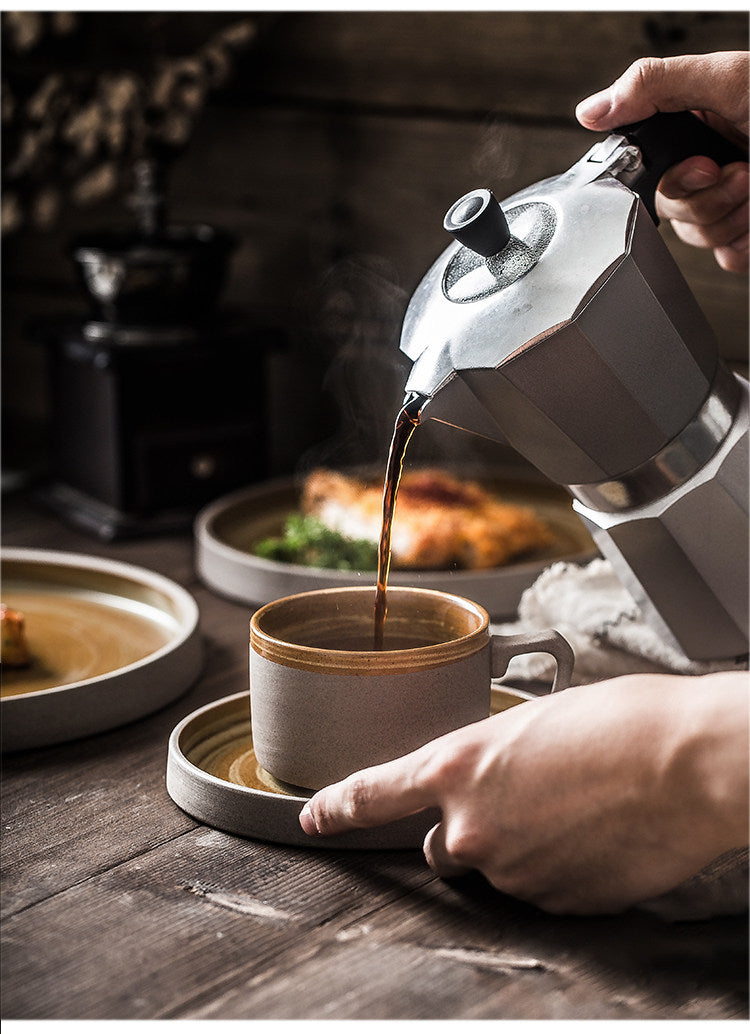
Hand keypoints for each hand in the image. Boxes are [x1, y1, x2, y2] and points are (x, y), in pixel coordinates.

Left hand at [299, 672, 748, 914]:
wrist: (684, 764)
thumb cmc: (619, 723)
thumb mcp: (533, 724)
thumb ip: (491, 762)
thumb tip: (493, 787)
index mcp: (458, 766)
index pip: (373, 794)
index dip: (337, 808)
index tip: (313, 818)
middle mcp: (471, 827)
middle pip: (441, 848)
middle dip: (468, 832)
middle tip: (524, 803)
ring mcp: (511, 872)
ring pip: (496, 869)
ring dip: (519, 849)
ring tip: (575, 812)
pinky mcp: (553, 904)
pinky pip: (539, 890)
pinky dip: (557, 871)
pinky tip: (594, 837)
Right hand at [575, 52, 748, 271]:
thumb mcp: (732, 78)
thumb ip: (655, 85)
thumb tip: (594, 109)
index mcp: (695, 125)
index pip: (646, 165)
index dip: (669, 175)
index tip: (703, 164)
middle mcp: (707, 165)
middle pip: (669, 208)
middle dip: (710, 196)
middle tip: (744, 172)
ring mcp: (728, 204)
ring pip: (696, 236)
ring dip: (735, 216)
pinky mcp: (746, 236)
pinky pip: (727, 258)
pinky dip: (749, 241)